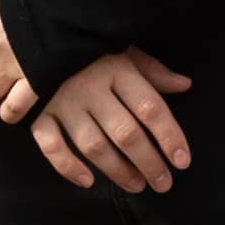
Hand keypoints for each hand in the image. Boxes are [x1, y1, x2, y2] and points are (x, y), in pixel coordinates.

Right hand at [29, 46, 193, 192]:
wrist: (41, 38)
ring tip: (137, 186)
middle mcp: (90, 87)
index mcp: (117, 69)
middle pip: (125, 133)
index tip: (183, 161)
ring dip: (117, 170)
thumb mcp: (124, 51)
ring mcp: (63, 102)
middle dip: (148, 162)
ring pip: (93, 145)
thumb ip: (153, 71)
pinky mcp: (40, 113)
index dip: (170, 136)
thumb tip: (185, 84)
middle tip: (163, 184)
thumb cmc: (91, 51)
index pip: (150, 108)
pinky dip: (66, 166)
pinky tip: (87, 181)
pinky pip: (50, 145)